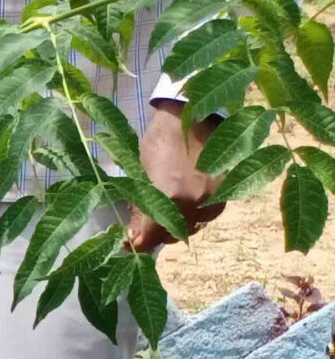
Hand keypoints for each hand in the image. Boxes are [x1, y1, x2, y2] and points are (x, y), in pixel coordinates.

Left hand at [128, 104, 220, 254]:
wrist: (191, 114)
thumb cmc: (159, 142)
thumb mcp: (141, 176)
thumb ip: (140, 210)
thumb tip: (133, 241)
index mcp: (171, 197)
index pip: (152, 237)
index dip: (139, 243)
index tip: (129, 243)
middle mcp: (197, 202)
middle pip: (173, 235)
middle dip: (157, 232)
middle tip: (146, 221)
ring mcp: (216, 198)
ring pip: (192, 227)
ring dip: (176, 222)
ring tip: (166, 205)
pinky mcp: (228, 191)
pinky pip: (207, 214)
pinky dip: (194, 212)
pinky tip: (184, 198)